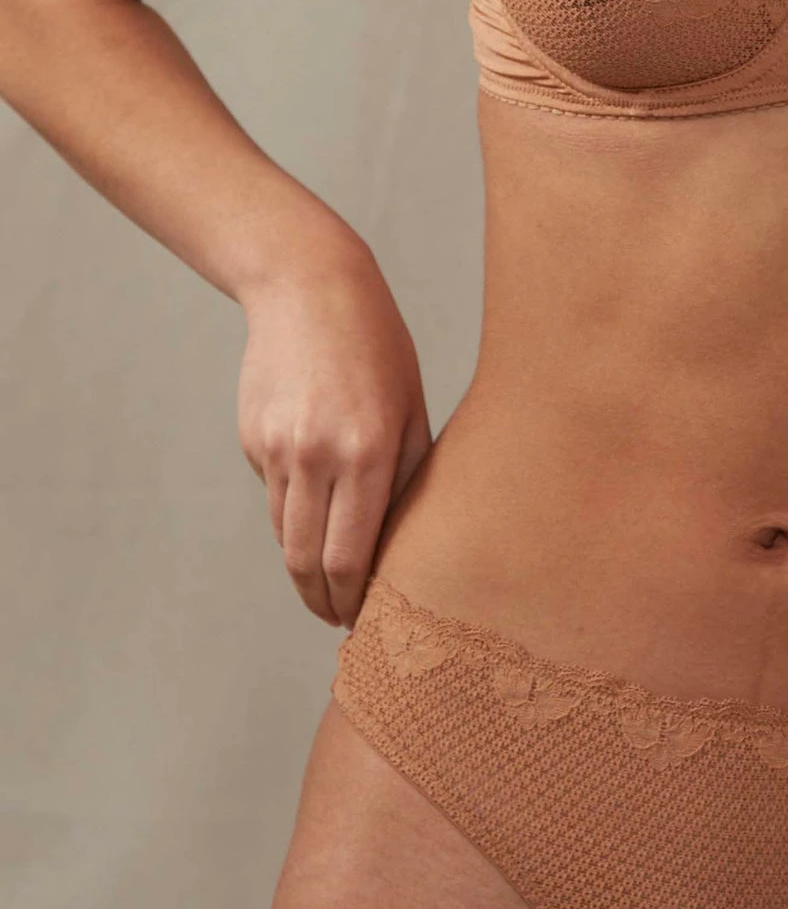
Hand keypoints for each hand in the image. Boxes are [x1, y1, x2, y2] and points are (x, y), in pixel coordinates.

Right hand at [237, 250, 432, 627]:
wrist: (308, 287)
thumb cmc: (378, 348)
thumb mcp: (414, 407)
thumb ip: (410, 477)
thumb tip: (404, 548)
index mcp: (370, 450)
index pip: (351, 557)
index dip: (353, 601)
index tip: (362, 621)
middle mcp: (317, 454)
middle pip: (308, 561)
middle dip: (324, 602)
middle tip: (339, 620)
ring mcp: (277, 448)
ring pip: (284, 535)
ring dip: (304, 569)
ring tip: (327, 586)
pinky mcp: (252, 439)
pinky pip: (274, 494)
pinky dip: (292, 512)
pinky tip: (314, 497)